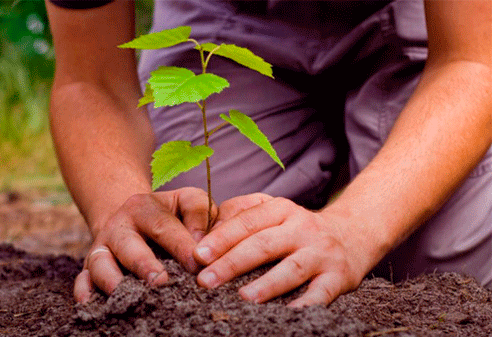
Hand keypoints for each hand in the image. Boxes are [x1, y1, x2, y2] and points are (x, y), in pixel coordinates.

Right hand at [74, 187, 216, 302]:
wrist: (131, 217)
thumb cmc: (170, 214)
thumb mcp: (185, 201)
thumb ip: (200, 212)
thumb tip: (202, 245)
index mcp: (144, 207)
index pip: (163, 225)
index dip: (181, 245)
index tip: (197, 265)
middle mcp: (119, 226)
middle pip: (128, 245)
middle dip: (144, 264)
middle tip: (162, 281)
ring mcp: (102, 247)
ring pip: (100, 263)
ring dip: (113, 280)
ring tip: (132, 297)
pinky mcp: (89, 267)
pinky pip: (82, 279)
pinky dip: (84, 292)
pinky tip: (92, 304)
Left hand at [193, 193, 372, 306]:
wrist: (353, 234)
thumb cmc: (298, 228)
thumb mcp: (274, 211)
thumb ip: (242, 214)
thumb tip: (206, 229)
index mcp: (281, 210)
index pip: (247, 222)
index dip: (221, 238)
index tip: (198, 255)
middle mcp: (302, 227)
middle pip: (263, 244)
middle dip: (232, 263)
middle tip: (206, 280)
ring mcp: (321, 252)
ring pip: (292, 268)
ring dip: (266, 284)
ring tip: (242, 297)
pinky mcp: (339, 277)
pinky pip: (321, 293)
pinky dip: (305, 304)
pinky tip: (287, 314)